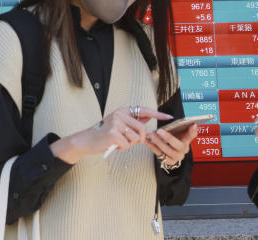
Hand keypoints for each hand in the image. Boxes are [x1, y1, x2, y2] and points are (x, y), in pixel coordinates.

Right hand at [51, 106, 170, 163]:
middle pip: (142, 129)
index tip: (169, 116)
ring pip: (136, 138)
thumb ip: (134, 120)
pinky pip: (127, 144)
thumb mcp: (120, 123)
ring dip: (129, 144)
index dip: (157, 114)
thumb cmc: (105, 133)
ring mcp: (116, 123)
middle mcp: (120, 114)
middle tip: (129, 141)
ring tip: (119, 142)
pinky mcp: (113, 134)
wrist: (88, 140)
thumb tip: (150, 115)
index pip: (144, 110)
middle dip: (140, 139)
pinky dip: (122, 148)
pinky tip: (114, 145)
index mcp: (123, 110)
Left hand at [147, 123, 197, 167]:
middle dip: (168, 138)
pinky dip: (152, 147)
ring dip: (158, 142)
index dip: (193, 131)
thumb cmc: (173, 138)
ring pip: (168, 151)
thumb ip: (179, 126)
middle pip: (179, 145)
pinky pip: (159, 154)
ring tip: (151, 134)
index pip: (192, 135)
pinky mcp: (168, 161)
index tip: (192, 124)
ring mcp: (176, 156)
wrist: (170, 152)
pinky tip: (147, 141)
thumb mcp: (176, 132)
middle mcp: (183, 150)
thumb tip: (178, 119)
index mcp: (186, 140)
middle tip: (159, 131)